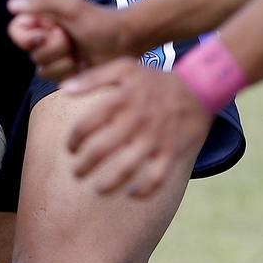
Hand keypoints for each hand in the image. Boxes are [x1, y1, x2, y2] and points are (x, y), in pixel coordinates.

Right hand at [7, 0, 132, 79]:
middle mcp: (43, 39)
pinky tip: (82, 65)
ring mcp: (54, 57)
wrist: (127, 40)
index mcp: (41, 21)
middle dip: (54, 48)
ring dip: (63, 62)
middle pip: (31, 53)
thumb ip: (42, 4)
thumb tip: (11, 4)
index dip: (27, 37)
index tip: (46, 33)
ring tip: (80, 53)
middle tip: (71, 39)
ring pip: (42, 69)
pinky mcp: (64, 73)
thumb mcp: (71, 7)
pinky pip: (54, 80)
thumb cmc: (100, 20)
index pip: (15, 31)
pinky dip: (69, 72)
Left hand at [64, 59, 210, 197]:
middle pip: (101, 150)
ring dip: (109, 183)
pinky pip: (158, 177)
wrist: (200, 88)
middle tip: (76, 172)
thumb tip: (63, 89)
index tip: (70, 148)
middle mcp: (136, 121)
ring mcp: (155, 139)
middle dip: (84, 165)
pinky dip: (145, 190)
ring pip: (127, 167)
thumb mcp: (124, 68)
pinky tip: (132, 194)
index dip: (73, 140)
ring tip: (97, 189)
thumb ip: (92, 78)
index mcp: (120, 101)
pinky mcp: (172, 151)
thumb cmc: (154, 80)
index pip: (86, 125)